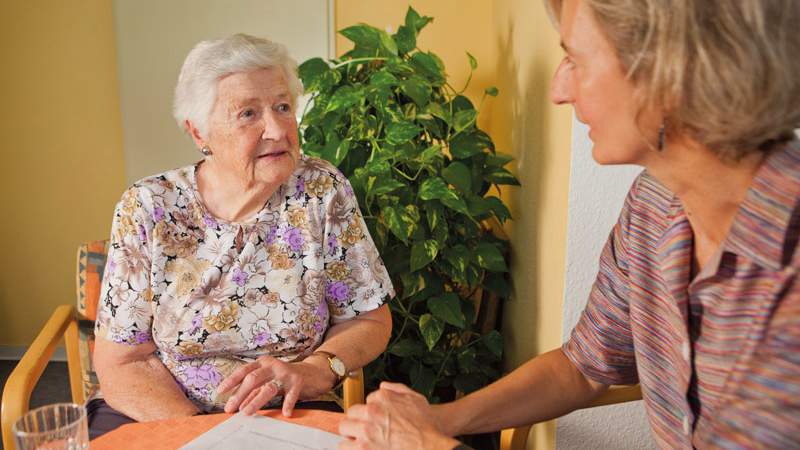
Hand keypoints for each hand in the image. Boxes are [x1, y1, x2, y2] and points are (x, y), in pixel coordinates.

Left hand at [216, 355, 334, 416]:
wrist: (312, 372)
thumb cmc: (285, 378)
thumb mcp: (268, 380)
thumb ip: (254, 390)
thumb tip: (237, 404)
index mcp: (262, 363)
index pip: (243, 371)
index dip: (231, 381)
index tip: (220, 392)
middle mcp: (272, 365)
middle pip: (252, 379)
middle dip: (239, 395)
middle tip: (230, 408)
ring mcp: (285, 372)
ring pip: (268, 387)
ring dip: (255, 401)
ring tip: (247, 413)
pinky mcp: (298, 380)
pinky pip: (291, 394)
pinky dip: (287, 403)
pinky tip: (285, 413)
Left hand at [338, 382, 459, 449]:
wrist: (429, 446)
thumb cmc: (426, 426)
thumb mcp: (416, 399)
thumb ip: (397, 389)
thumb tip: (383, 387)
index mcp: (382, 399)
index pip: (365, 401)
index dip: (369, 411)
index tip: (373, 418)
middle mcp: (371, 413)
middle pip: (351, 413)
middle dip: (356, 420)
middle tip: (363, 429)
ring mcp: (365, 432)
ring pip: (344, 429)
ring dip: (350, 434)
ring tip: (359, 440)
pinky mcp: (363, 448)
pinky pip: (344, 446)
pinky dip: (349, 447)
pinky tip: (359, 447)